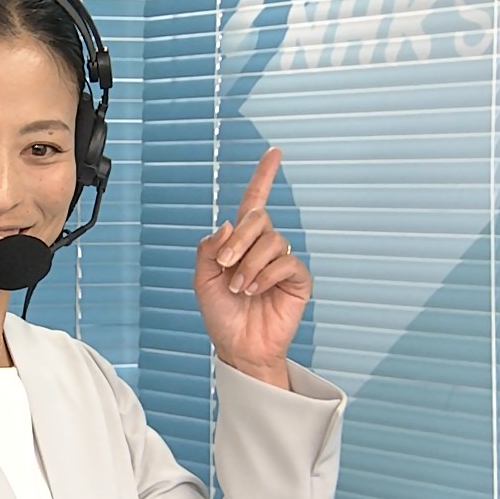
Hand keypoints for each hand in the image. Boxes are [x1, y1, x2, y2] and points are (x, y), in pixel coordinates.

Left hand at [192, 147, 311, 388]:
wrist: (237, 346)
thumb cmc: (221, 314)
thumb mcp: (202, 278)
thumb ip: (210, 248)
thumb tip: (229, 223)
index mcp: (240, 242)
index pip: (254, 202)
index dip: (264, 176)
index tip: (274, 153)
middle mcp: (263, 246)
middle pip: (258, 218)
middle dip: (239, 240)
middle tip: (225, 266)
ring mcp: (281, 261)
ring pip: (271, 241)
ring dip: (249, 264)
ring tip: (239, 288)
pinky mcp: (297, 278)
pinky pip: (285, 262)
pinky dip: (266, 274)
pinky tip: (255, 290)